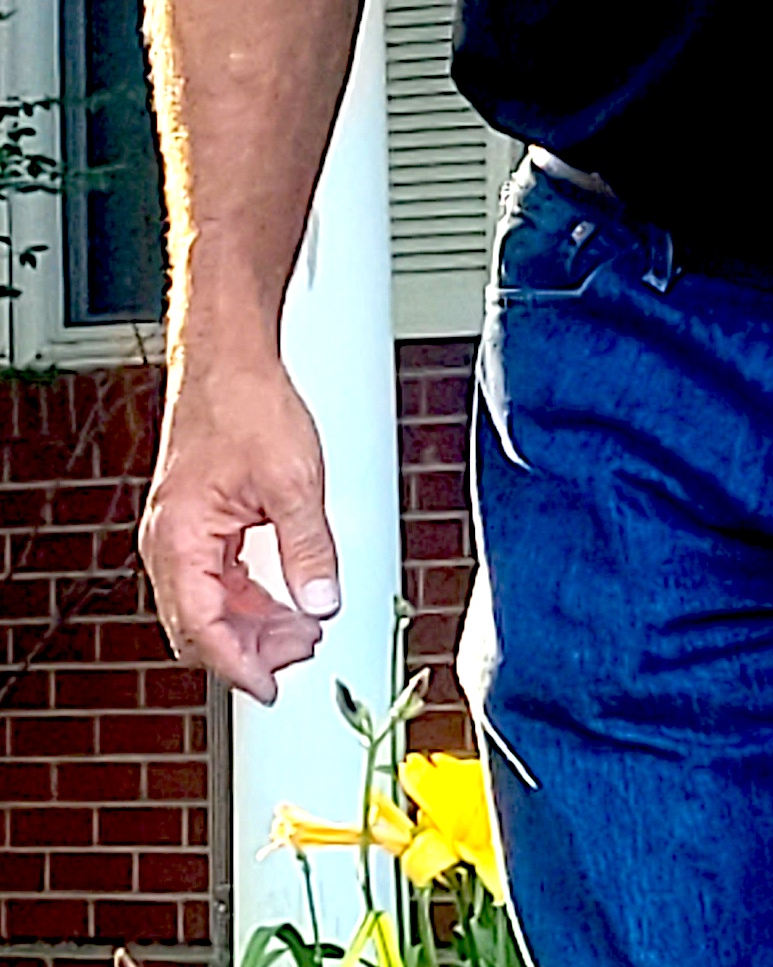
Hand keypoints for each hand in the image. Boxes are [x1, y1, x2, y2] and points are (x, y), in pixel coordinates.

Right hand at [140, 354, 341, 702]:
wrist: (229, 364)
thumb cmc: (249, 408)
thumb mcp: (296, 484)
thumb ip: (310, 550)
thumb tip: (322, 605)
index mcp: (180, 540)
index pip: (202, 628)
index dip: (238, 666)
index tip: (271, 689)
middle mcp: (169, 544)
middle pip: (200, 626)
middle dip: (252, 648)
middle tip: (306, 651)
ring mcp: (179, 536)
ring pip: (209, 607)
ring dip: (254, 625)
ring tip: (306, 629)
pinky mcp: (196, 525)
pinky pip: (216, 581)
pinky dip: (250, 598)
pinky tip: (287, 601)